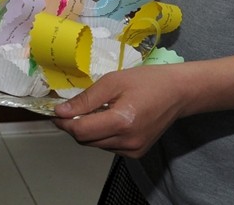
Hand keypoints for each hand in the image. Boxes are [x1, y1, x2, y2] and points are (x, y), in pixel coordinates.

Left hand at [52, 64, 188, 157]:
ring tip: (93, 110)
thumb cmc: (146, 81)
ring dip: (87, 130)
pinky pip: (108, 146)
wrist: (178, 92)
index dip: (64, 122)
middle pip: (86, 140)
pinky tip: (107, 118)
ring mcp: (134, 150)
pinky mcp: (137, 152)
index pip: (81, 131)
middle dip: (73, 125)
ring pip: (95, 144)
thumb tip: (61, 112)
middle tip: (70, 108)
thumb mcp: (113, 82)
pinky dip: (101, 134)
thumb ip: (86, 99)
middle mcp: (128, 142)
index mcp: (122, 122)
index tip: (55, 111)